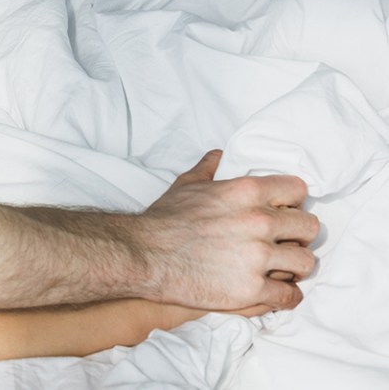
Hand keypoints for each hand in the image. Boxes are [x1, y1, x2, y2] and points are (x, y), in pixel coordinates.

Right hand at [136, 150, 318, 311]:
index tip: (283, 212)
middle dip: (298, 236)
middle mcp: (258, 222)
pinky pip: (289, 295)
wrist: (143, 255)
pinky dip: (286, 296)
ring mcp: (257, 257)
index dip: (292, 203)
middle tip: (284, 243)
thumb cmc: (163, 220)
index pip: (298, 191)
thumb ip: (209, 169)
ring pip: (305, 263)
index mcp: (246, 191)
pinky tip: (277, 293)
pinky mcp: (251, 290)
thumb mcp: (186, 185)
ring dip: (295, 267)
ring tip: (281, 269)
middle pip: (309, 227)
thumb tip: (219, 156)